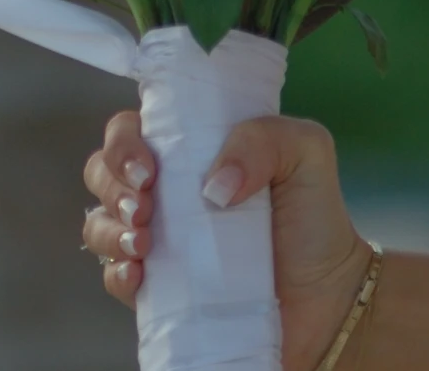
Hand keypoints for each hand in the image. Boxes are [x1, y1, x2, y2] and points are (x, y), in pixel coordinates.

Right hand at [81, 111, 375, 370]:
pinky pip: (114, 277)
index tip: (149, 167)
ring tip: (144, 243)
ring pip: (99, 222)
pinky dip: (117, 273)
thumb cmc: (315, 219)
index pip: (134, 128)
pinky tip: (140, 273)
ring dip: (109, 228)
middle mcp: (166, 191)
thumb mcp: (306, 152)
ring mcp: (159, 241)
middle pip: (103, 171)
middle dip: (112, 184)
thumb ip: (263, 138)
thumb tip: (212, 184)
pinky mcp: (160, 288)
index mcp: (191, 150)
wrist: (329, 300)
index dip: (125, 142)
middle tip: (144, 206)